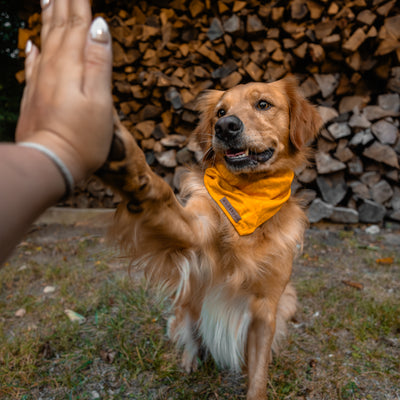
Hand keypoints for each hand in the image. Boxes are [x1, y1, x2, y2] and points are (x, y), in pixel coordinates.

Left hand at [15, 0, 112, 182]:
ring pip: (44, 42)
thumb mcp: (101, 101)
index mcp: (72, 67)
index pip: (77, 25)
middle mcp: (53, 68)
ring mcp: (40, 82)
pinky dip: (33, 51)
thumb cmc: (82, 137)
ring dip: (47, 19)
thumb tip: (99, 26)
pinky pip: (32, 65)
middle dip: (62, 2)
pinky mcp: (34, 97)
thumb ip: (99, 62)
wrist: (50, 163)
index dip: (79, 2)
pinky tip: (30, 44)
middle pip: (58, 27)